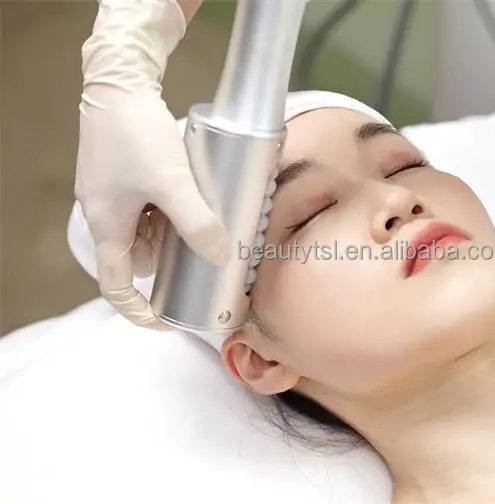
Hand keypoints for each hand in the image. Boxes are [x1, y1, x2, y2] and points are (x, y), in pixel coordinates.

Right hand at [75, 0, 229, 328]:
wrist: (120, 82)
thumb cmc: (135, 133)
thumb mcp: (171, 183)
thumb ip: (197, 223)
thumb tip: (221, 256)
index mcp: (108, 227)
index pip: (118, 287)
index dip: (141, 311)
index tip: (169, 321)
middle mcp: (109, 216)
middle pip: (144, 257)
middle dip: (176, 261)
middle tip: (211, 260)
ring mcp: (119, 195)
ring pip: (153, 230)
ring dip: (180, 232)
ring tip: (214, 225)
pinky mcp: (131, 174)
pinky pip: (155, 205)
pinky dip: (177, 208)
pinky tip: (201, 196)